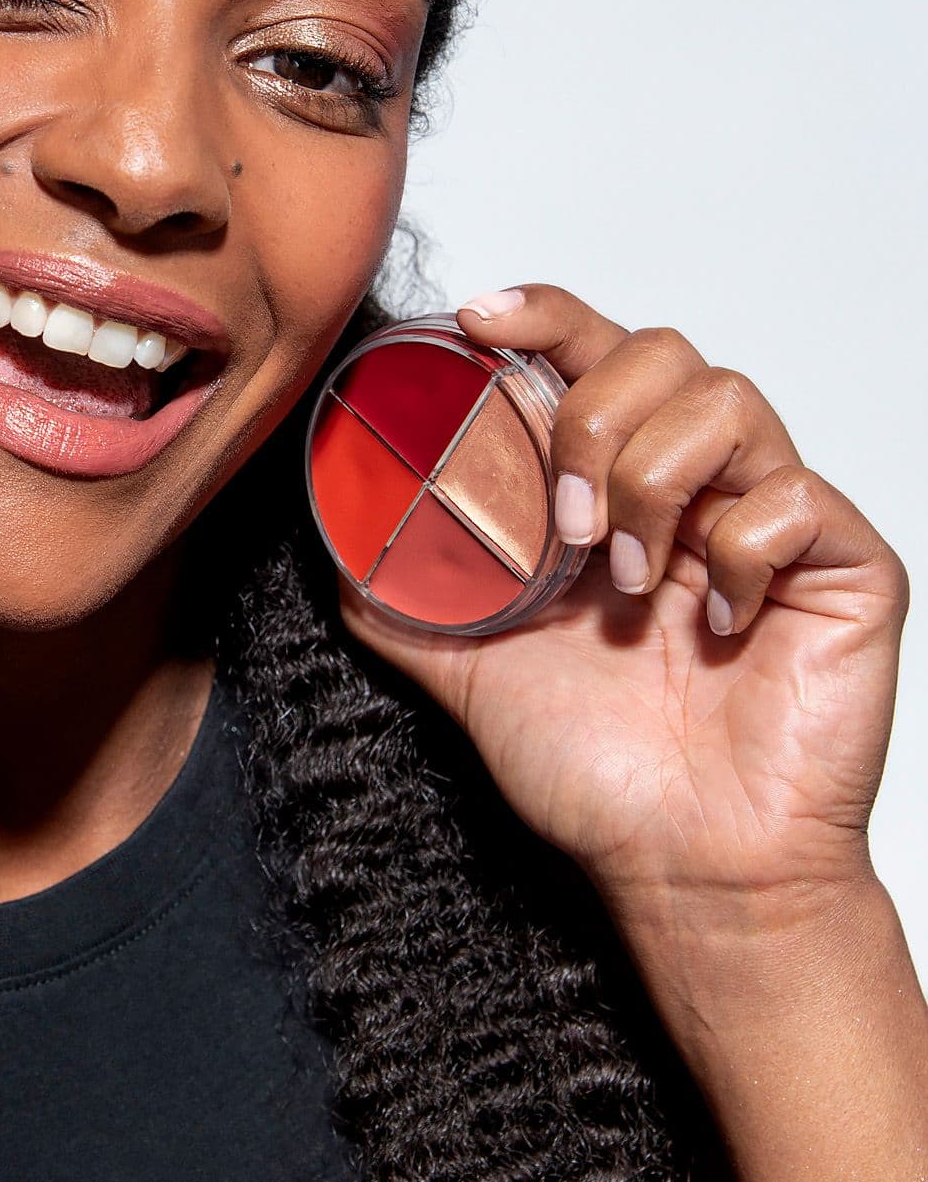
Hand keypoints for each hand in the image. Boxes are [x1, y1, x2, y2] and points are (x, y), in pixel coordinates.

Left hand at [335, 285, 908, 944]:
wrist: (681, 868)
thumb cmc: (598, 772)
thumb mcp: (466, 667)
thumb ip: (404, 595)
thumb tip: (336, 537)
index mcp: (613, 488)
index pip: (588, 352)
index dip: (541, 313)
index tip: (475, 321)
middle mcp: (698, 486)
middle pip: (659, 350)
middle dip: (590, 420)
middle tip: (562, 527)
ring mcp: (772, 520)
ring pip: (726, 400)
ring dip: (654, 482)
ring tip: (627, 583)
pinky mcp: (846, 566)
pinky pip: (795, 497)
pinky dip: (737, 550)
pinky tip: (712, 624)